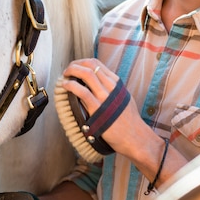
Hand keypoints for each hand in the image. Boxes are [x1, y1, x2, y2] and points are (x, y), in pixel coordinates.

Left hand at [61, 58, 186, 187]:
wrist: (134, 137)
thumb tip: (97, 85)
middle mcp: (111, 87)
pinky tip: (65, 86)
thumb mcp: (123, 99)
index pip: (97, 64)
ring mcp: (105, 97)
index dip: (83, 62)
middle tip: (68, 70)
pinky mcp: (98, 109)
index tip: (75, 66)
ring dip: (72, 71)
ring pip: (87, 74)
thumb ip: (112, 90)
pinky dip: (71, 86)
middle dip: (75, 64)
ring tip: (65, 76)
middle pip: (90, 65)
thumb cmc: (128, 121)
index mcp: (116, 83)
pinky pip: (82, 92)